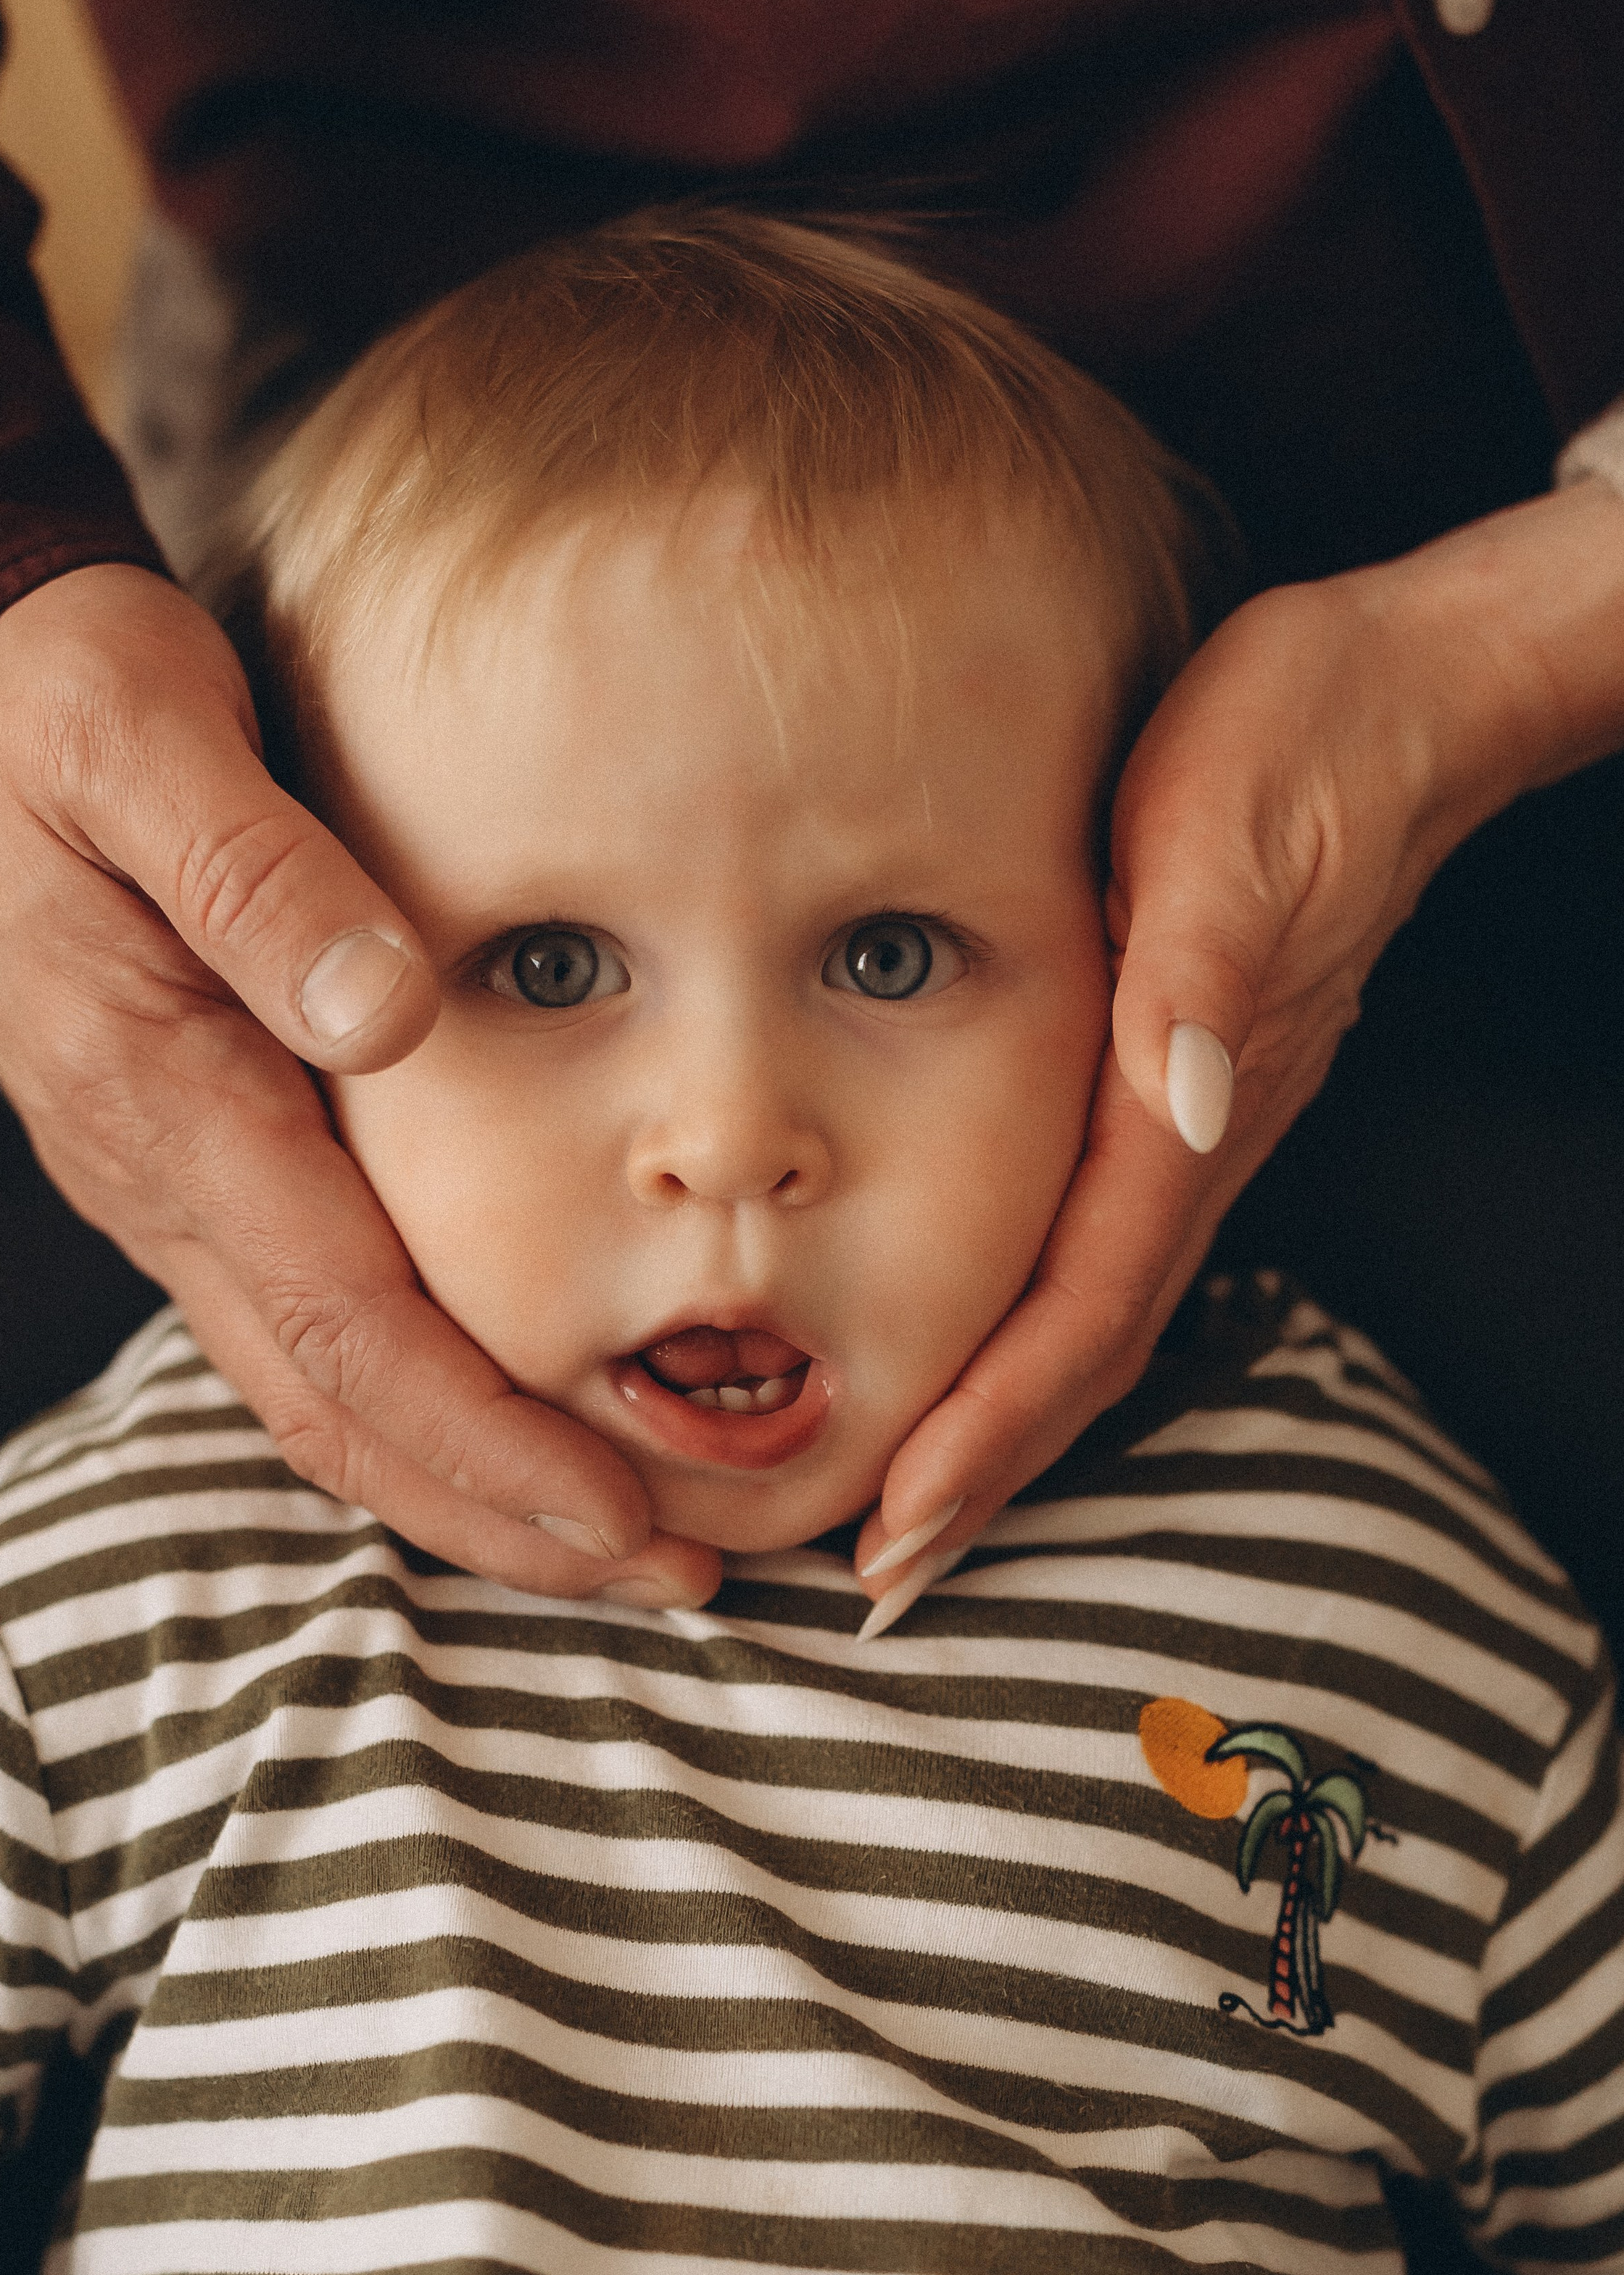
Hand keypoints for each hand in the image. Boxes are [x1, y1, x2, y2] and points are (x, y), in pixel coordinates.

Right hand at [0, 565, 719, 1609]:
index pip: (345, 1319)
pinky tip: (492, 1428)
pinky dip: (401, 1408)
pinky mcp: (186, 1167)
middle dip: (497, 1513)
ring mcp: (164, 1187)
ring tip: (609, 1541)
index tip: (617, 1511)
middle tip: (667, 1579)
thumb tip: (387, 1015)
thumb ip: (256, 874)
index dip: (485, 1434)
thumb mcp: (145, 734)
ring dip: (455, 1483)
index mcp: (166, 1092)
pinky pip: (293, 1330)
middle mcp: (160, 1178)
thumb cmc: (55, 706)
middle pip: (334, 1404)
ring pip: (311, 1389)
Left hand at [856, 478, 1623, 1630]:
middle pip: (1085, 1351)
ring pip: (1090, 1312)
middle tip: (875, 1578)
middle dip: (982, 1472)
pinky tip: (974, 1347)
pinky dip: (1030, 1329)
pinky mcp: (1174, 1084)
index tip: (901, 1523)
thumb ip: (1204, 963)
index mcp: (1187, 1101)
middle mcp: (1193, 1140)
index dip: (992, 1428)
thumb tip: (1175, 1095)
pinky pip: (1096, 1246)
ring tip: (908, 1506)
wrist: (1398, 696)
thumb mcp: (1234, 825)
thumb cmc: (1301, 743)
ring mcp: (1191, 1123)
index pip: (1081, 1310)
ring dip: (1004, 1420)